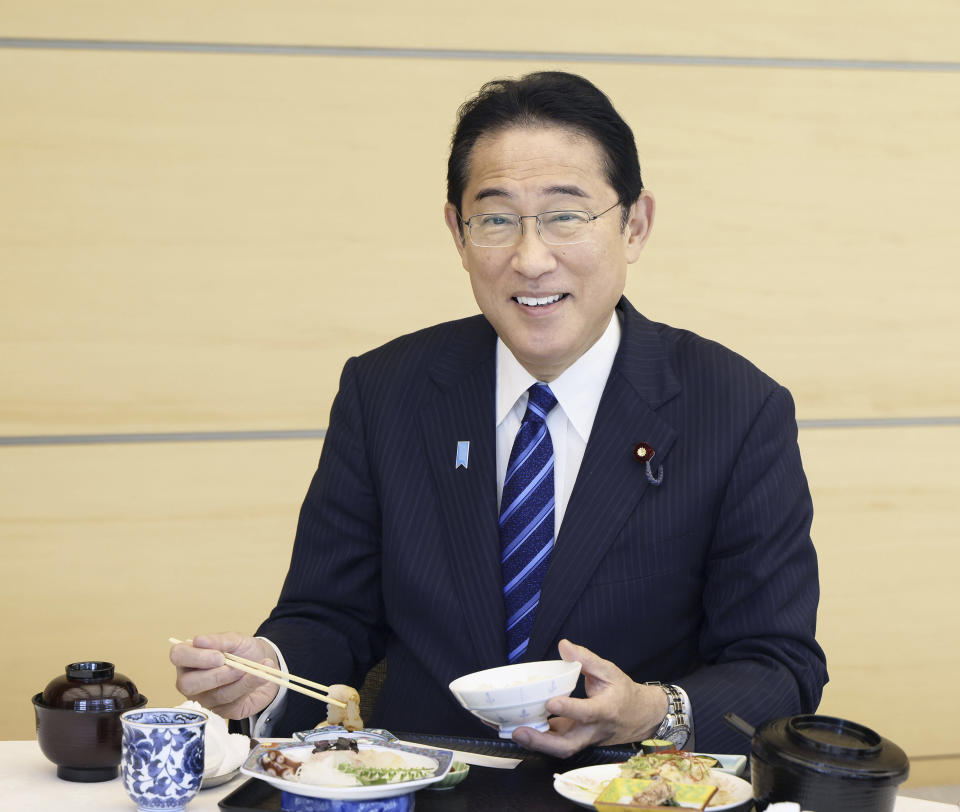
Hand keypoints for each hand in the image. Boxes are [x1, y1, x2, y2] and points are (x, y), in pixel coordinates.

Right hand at [170, 632, 279, 719]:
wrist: (267, 667)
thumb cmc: (245, 652)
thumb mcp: (237, 640)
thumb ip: (219, 640)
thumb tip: (198, 640)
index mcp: (189, 658)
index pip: (178, 655)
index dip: (196, 657)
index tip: (219, 656)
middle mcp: (190, 680)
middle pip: (187, 684)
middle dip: (215, 676)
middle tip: (237, 668)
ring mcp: (203, 699)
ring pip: (215, 695)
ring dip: (239, 681)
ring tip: (256, 669)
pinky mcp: (221, 712)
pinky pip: (232, 704)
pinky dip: (249, 687)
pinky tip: (261, 677)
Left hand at [511, 639, 667, 758]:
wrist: (641, 717)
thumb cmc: (624, 692)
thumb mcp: (610, 671)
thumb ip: (586, 659)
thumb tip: (563, 645)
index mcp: (606, 710)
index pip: (587, 712)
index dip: (569, 709)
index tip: (550, 701)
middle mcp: (595, 730)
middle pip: (569, 745)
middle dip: (543, 741)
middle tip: (520, 731)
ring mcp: (586, 740)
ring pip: (562, 749)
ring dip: (537, 744)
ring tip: (515, 732)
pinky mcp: (579, 741)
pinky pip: (559, 744)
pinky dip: (540, 740)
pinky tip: (521, 729)